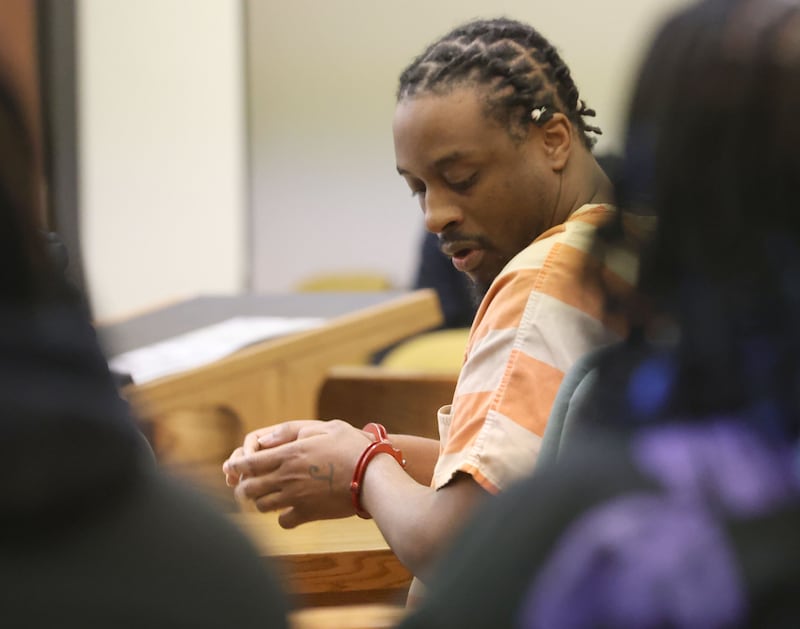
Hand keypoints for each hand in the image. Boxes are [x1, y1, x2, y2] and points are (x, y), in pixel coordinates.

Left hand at [222, 419, 372, 527]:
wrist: (372, 477)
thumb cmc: (352, 447)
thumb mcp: (325, 427)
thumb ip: (292, 431)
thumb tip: (264, 441)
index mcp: (288, 454)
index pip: (249, 463)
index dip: (235, 466)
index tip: (231, 468)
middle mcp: (286, 477)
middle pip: (249, 488)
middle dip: (243, 487)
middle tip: (246, 485)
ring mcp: (295, 498)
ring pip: (262, 506)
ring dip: (261, 501)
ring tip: (267, 496)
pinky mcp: (308, 514)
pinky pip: (283, 521)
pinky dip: (282, 517)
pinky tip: (289, 511)